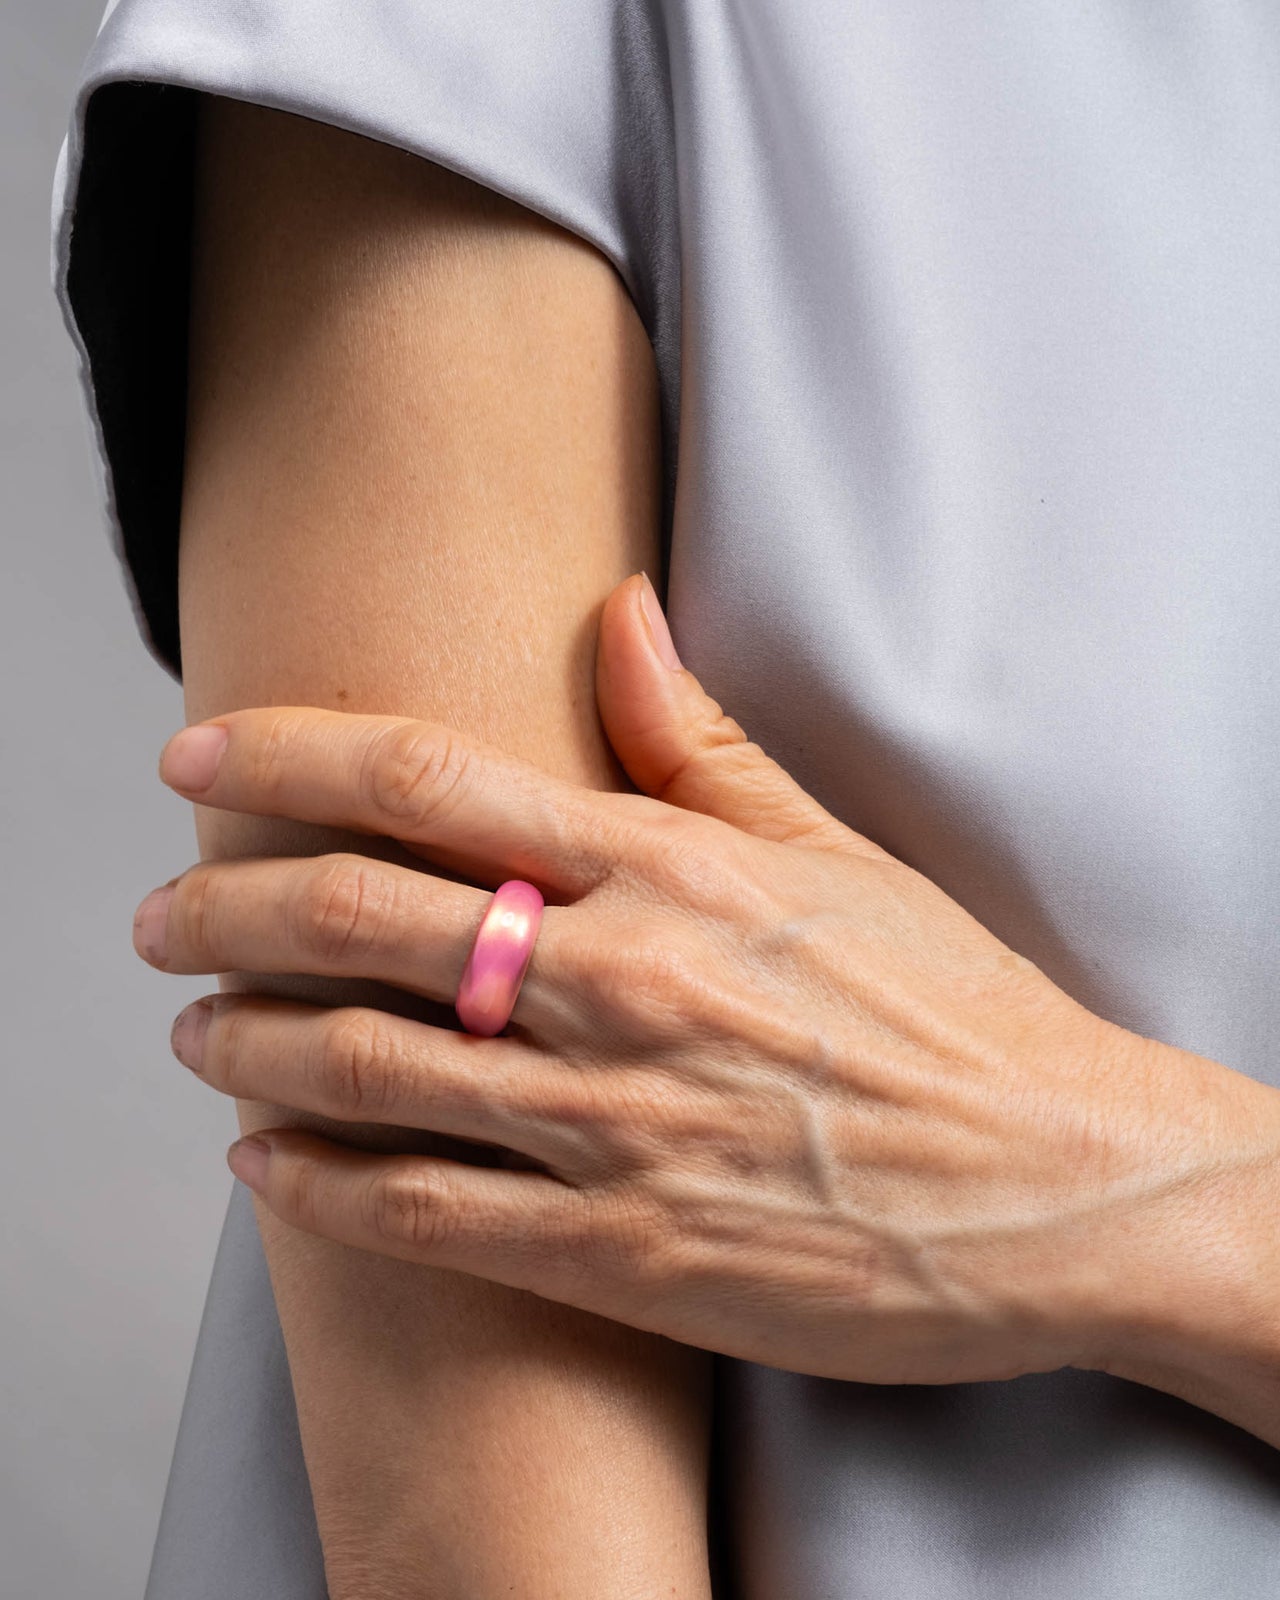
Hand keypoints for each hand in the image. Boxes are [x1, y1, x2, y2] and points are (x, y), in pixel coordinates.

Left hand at [134, 572, 1276, 1388]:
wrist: (1056, 1187)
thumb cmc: (954, 1012)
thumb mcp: (838, 853)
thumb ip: (702, 741)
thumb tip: (616, 613)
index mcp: (670, 871)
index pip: (427, 781)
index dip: (284, 756)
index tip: (197, 755)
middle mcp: (620, 983)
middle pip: (357, 919)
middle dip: (222, 907)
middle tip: (160, 915)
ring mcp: (612, 1124)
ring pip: (363, 1067)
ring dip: (247, 1043)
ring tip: (195, 1032)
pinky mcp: (622, 1250)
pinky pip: (426, 1214)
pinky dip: (319, 1186)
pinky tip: (263, 1165)